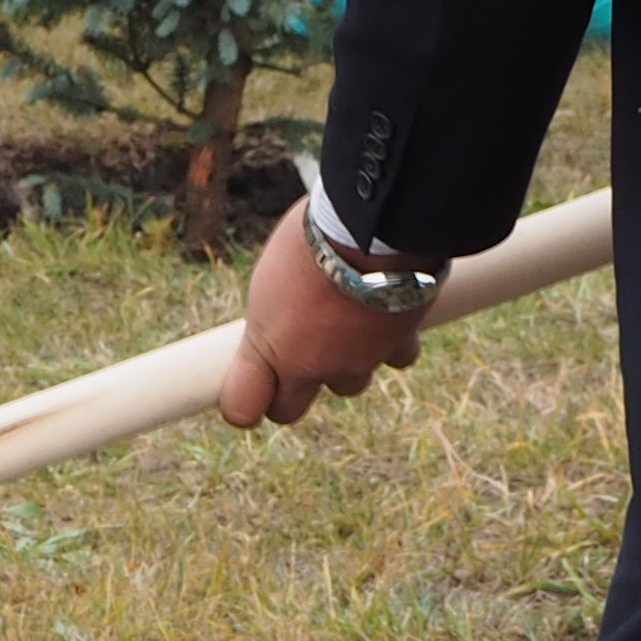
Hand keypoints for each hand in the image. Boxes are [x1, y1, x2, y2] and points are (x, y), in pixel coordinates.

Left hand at [219, 198, 431, 427]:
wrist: (370, 229)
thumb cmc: (309, 242)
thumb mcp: (270, 279)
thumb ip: (273, 316)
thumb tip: (277, 323)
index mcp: (268, 348)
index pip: (242, 407)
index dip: (243, 404)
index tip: (246, 394)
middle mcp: (311, 366)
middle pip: (290, 410)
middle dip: (289, 392)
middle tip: (293, 360)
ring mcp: (357, 361)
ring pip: (347, 384)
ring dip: (344, 364)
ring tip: (343, 324)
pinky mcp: (397, 346)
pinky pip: (393, 358)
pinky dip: (389, 341)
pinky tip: (385, 314)